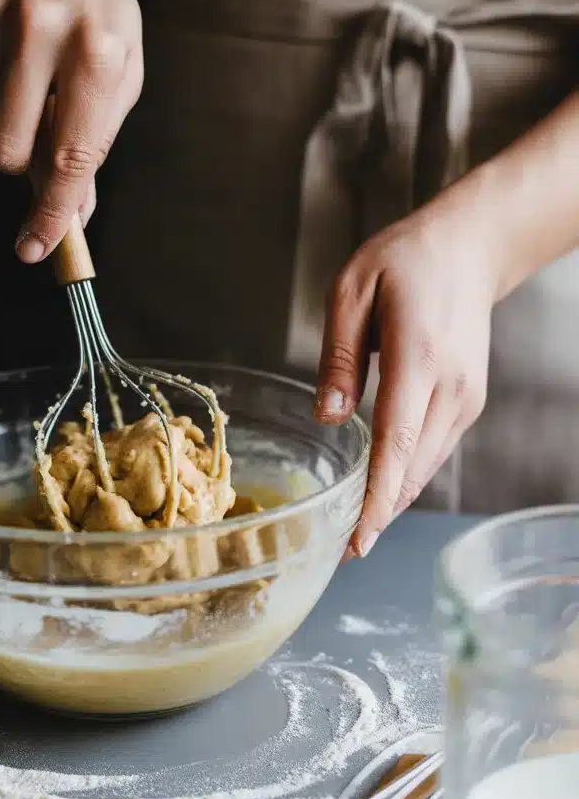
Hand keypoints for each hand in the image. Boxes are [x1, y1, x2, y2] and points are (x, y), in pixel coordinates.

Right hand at [0, 0, 142, 259]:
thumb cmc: (97, 19)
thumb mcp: (120, 74)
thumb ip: (95, 144)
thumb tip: (71, 216)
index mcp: (98, 49)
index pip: (71, 153)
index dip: (51, 210)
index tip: (36, 249)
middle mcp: (42, 28)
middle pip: (7, 149)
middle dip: (23, 162)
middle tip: (41, 135)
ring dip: (1, 126)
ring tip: (27, 85)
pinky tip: (4, 61)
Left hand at [314, 185, 499, 556]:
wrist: (470, 248)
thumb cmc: (405, 261)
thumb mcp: (352, 290)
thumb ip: (339, 356)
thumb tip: (328, 417)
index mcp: (419, 358)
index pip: (396, 442)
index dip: (377, 497)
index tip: (360, 538)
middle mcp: (450, 386)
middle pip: (413, 467)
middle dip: (380, 513)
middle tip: (342, 550)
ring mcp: (465, 397)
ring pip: (426, 466)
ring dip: (393, 500)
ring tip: (356, 531)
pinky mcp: (467, 402)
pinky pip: (433, 450)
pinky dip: (407, 476)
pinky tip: (382, 491)